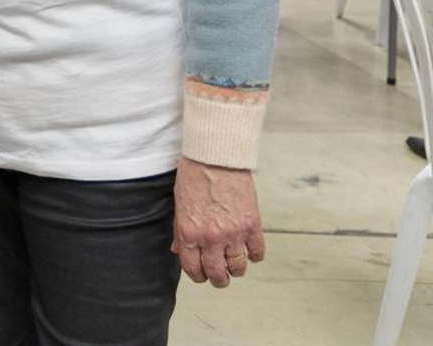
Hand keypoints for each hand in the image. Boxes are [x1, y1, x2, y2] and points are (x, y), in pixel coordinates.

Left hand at [172, 157, 265, 287]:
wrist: (216, 157)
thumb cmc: (193, 176)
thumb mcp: (179, 205)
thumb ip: (180, 230)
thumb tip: (179, 250)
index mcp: (189, 233)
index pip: (193, 268)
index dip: (198, 275)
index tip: (202, 275)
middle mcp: (211, 238)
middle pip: (217, 273)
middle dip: (218, 279)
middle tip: (220, 276)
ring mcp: (234, 233)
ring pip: (238, 267)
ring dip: (236, 269)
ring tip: (234, 265)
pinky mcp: (252, 225)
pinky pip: (257, 251)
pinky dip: (255, 255)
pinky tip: (251, 252)